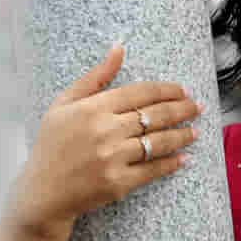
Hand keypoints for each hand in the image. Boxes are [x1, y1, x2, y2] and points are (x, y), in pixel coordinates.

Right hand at [3, 43, 201, 240]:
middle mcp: (106, 131)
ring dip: (182, 135)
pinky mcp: (119, 182)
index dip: (166, 90)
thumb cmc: (52, 145)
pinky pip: (153, 169)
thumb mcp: (63, 104)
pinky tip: (183, 157)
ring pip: (158, 141)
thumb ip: (95, 77)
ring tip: (195, 131)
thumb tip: (119, 49)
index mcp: (93, 108)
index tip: (181, 90)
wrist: (43, 192)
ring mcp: (113, 158)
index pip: (140, 92)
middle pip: (155, 115)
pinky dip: (171, 163)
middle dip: (182, 109)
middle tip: (197, 107)